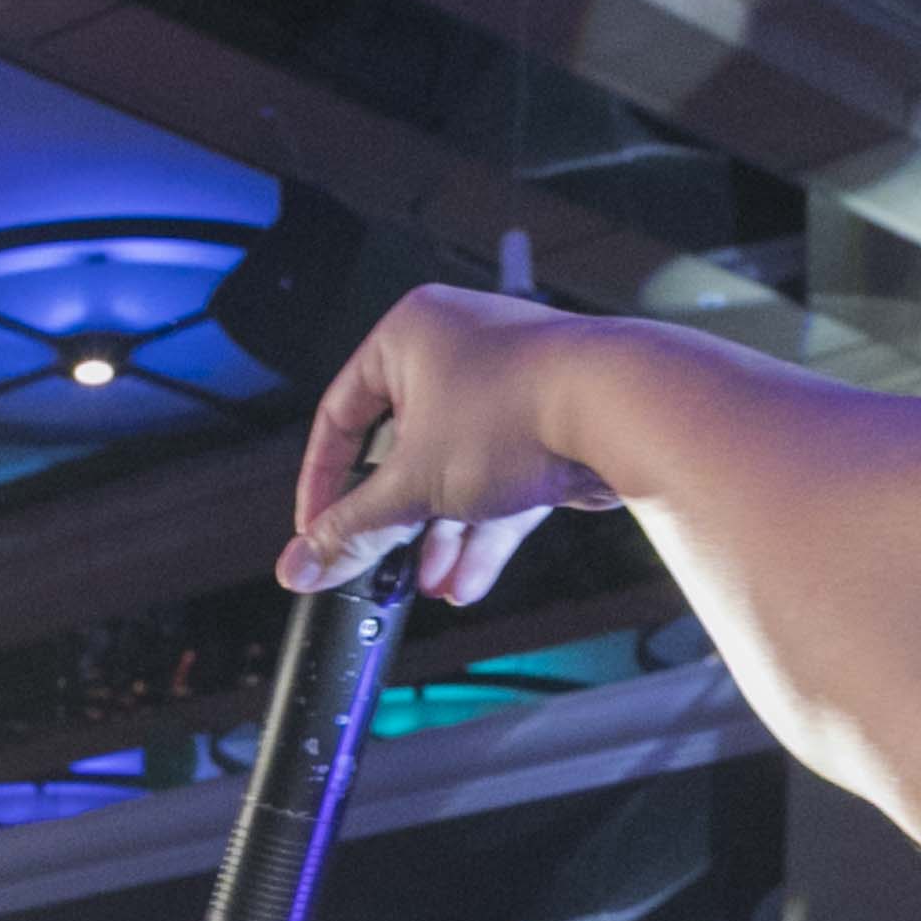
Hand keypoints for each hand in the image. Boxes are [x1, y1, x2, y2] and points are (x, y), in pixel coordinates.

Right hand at [280, 286, 631, 606]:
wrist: (619, 410)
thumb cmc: (514, 410)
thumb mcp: (411, 485)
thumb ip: (351, 530)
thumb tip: (300, 565)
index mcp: (409, 336)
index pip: (340, 415)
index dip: (323, 483)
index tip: (317, 533)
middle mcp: (457, 352)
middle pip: (401, 452)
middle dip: (395, 523)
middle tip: (375, 567)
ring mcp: (506, 389)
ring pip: (455, 475)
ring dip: (439, 538)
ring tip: (429, 583)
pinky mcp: (546, 427)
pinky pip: (500, 483)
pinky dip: (482, 530)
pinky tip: (466, 579)